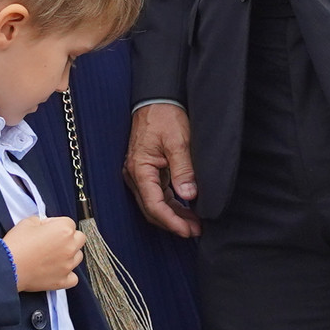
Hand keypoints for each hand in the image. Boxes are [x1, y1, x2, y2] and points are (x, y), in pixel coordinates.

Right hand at [6, 215, 85, 291]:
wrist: (7, 267)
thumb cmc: (16, 245)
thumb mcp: (27, 222)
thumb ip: (41, 221)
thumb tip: (45, 225)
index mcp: (63, 230)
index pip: (69, 223)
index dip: (57, 224)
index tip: (47, 229)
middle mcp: (69, 247)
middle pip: (79, 238)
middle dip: (69, 238)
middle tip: (53, 241)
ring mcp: (67, 265)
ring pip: (78, 257)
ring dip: (69, 255)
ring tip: (53, 256)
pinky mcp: (62, 280)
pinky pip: (73, 278)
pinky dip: (68, 275)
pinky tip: (57, 271)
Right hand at [125, 102, 200, 238]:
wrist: (156, 98)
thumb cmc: (164, 115)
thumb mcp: (178, 141)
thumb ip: (183, 168)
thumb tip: (189, 194)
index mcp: (139, 168)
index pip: (153, 205)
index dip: (171, 221)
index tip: (188, 230)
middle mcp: (135, 174)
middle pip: (152, 209)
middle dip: (173, 223)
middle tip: (195, 231)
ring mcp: (140, 173)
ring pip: (155, 204)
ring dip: (173, 215)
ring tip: (194, 224)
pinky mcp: (148, 170)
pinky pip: (158, 194)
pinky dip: (172, 204)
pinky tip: (186, 209)